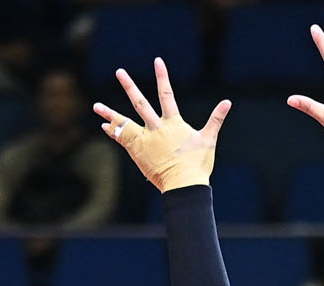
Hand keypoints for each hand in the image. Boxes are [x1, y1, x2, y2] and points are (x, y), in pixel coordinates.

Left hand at [93, 59, 229, 191]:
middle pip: (140, 103)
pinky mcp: (137, 153)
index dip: (162, 76)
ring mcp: (145, 140)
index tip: (157, 61)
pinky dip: (114, 132)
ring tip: (96, 106)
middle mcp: (156, 128)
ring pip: (124, 123)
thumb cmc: (197, 165)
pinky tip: (105, 126)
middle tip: (119, 72)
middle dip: (129, 86)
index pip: (166, 94)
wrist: (183, 185)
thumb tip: (228, 102)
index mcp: (173, 123)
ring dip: (110, 114)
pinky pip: (122, 139)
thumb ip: (216, 119)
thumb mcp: (208, 139)